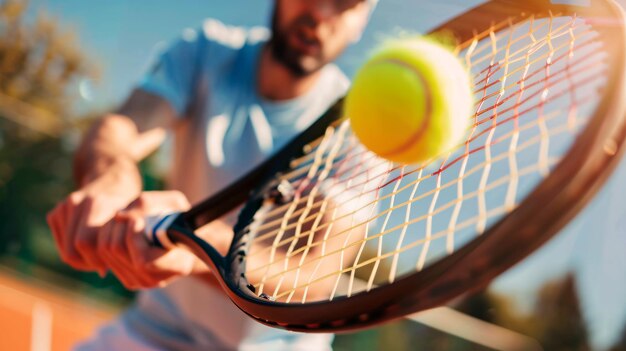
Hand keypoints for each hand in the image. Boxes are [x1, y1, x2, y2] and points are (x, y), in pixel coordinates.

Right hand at [47, 158, 141, 274]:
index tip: (112, 262)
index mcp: (97, 203)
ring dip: (83, 258)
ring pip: (65, 250)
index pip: (84, 243)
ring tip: (102, 254)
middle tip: (106, 263)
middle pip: (71, 251)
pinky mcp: (56, 212)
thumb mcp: (136, 216)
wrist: (113, 177)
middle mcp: (76, 202)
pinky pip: (62, 242)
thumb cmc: (130, 200)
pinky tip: (93, 244)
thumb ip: (123, 240)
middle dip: (89, 262)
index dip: (96, 259)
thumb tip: (103, 272)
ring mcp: (64, 206)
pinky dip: (75, 249)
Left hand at [96, 191, 203, 289]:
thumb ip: (146, 205)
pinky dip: (108, 236)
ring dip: (112, 227)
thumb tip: (119, 216)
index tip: (138, 219)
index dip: (134, 237)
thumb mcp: (173, 203)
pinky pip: (104, 256)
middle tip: (130, 213)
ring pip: (107, 251)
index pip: (143, 260)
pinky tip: (121, 228)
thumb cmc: (181, 218)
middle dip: (120, 225)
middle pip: (118, 250)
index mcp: (178, 264)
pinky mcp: (129, 280)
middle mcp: (159, 279)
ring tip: (126, 218)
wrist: (187, 241)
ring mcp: (142, 283)